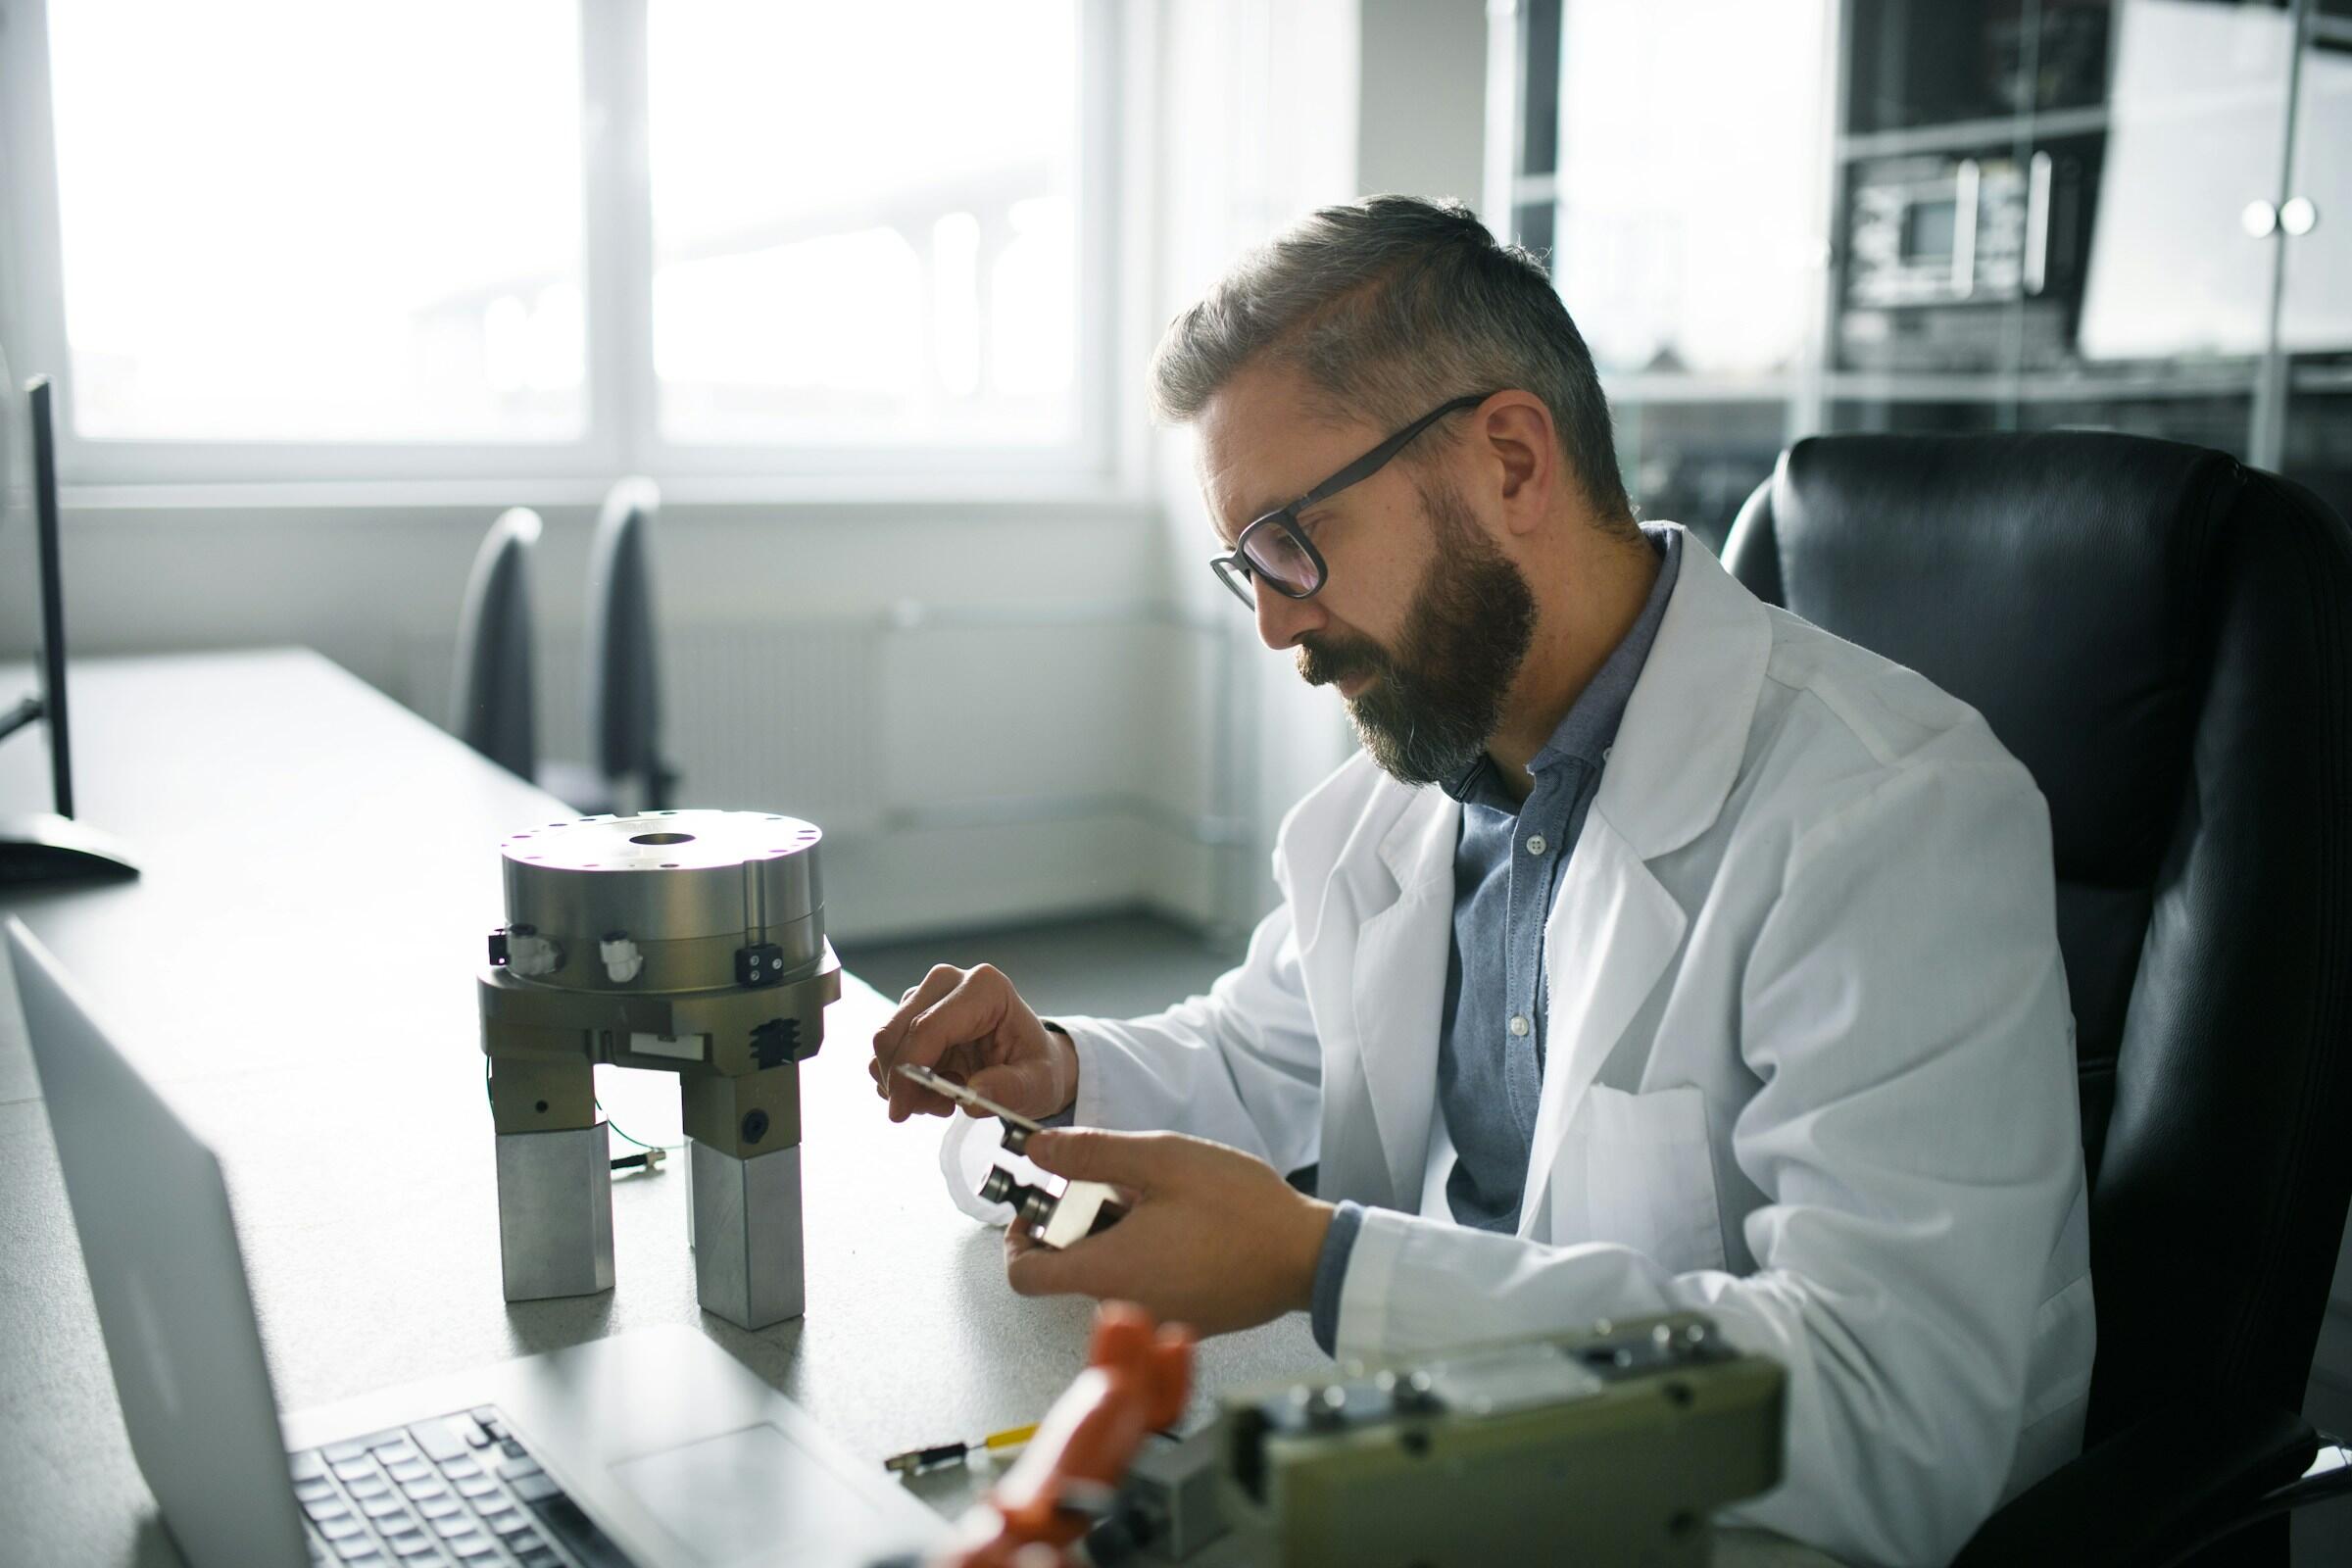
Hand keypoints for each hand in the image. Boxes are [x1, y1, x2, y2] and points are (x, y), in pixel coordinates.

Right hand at [869, 963, 1078, 1122]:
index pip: (927, 1027)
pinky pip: (887, 1052)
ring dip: (904, 1083)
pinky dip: (902, 1079)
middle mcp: (949, 981)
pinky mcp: (911, 1012)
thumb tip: (973, 1095)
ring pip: (886, 1044)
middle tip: (936, 1108)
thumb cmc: (1035, 1067)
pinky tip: (935, 1087)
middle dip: (902, 1081)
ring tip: (945, 1098)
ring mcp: (926, 994)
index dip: (908, 1071)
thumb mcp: (1038, 1084)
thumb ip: (1010, 1089)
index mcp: (984, 988)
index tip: (901, 1111)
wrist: (1028, 1060)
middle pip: (895, 1033)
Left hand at [1003, 1129, 1334, 1337]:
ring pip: (1107, 1273)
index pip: (1022, 1275)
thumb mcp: (1162, 1160)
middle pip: (1067, 1267)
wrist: (1308, 1257)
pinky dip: (1146, 1255)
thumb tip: (1037, 1149)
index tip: (1041, 1204)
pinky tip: (1183, 1226)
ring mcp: (1153, 1318)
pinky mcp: (1181, 1321)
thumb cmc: (1242, 1210)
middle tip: (1120, 1183)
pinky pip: (1142, 1286)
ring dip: (1117, 1234)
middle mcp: (1122, 1306)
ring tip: (1160, 1199)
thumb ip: (1092, 1153)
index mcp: (1107, 1271)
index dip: (1018, 1236)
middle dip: (1080, 1221)